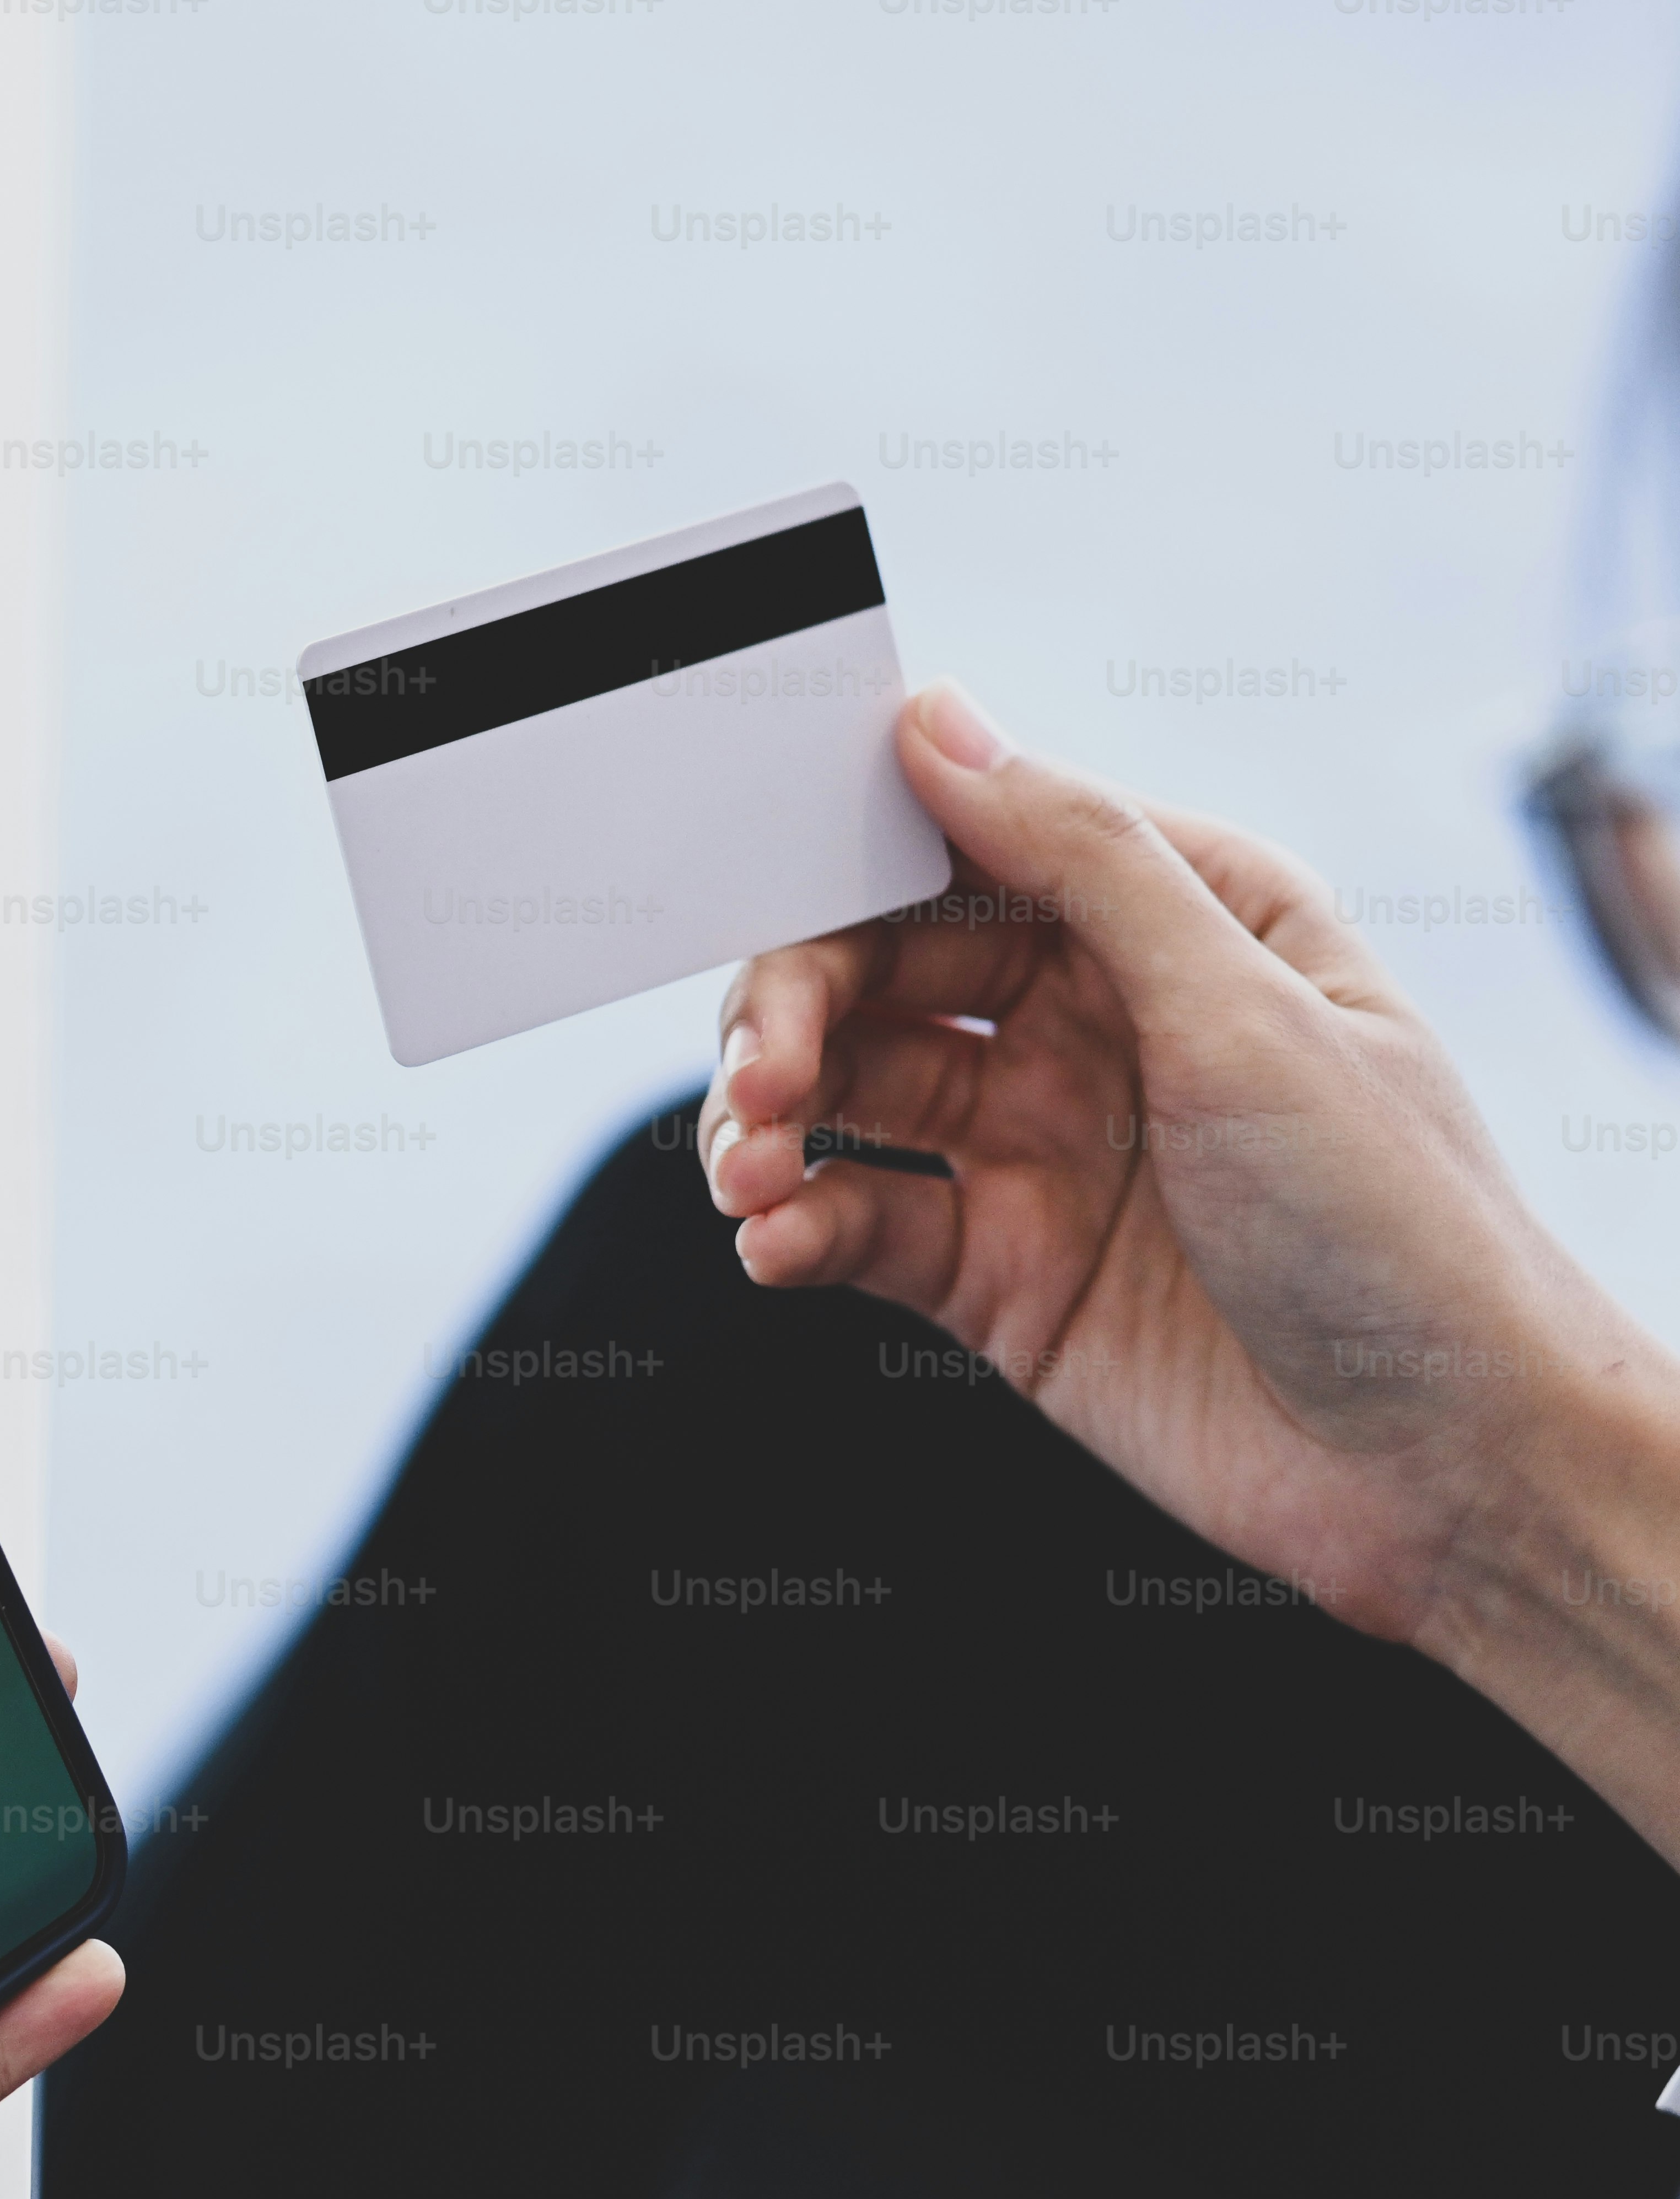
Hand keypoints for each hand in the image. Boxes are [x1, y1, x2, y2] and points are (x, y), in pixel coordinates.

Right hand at [703, 683, 1679, 1847]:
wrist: (1450, 1470)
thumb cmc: (1405, 1229)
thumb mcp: (1246, 1009)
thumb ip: (1081, 862)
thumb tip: (942, 728)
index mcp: (1183, 925)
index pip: (973, 849)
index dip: (854, 867)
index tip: (770, 894)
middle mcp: (1101, 1026)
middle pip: (882, 974)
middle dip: (793, 1015)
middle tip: (761, 1079)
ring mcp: (1043, 1153)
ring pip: (851, 1096)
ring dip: (771, 1124)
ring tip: (748, 1175)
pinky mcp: (1000, 1275)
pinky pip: (861, 1225)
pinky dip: (797, 1230)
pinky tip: (778, 1245)